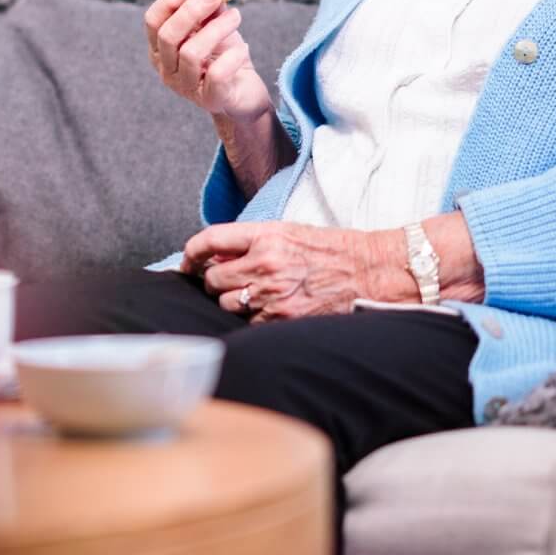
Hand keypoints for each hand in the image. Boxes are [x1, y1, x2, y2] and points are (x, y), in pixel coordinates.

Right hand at [143, 0, 271, 122]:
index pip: (152, 21)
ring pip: (191, 53)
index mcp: (161, 49)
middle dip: (192, 10)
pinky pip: (217, 74)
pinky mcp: (210, 99)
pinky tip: (244, 48)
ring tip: (235, 17)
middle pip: (167, 35)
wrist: (245, 91)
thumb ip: (207, 8)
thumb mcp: (214, 27)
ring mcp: (185, 87)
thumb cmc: (224, 56)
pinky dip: (232, 56)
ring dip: (217, 29)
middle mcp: (167, 70)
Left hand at [180, 222, 367, 321]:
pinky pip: (248, 323)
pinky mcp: (282, 318)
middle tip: (228, 280)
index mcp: (265, 235)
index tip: (188, 261)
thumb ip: (251, 241)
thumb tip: (215, 256)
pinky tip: (269, 308)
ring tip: (253, 294)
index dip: (192, 252)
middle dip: (215, 281)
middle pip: (212, 279)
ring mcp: (272, 294)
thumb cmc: (330, 249)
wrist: (367, 270)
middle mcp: (265, 264)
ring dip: (232, 301)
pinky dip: (252, 318)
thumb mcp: (289, 232)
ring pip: (226, 304)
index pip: (210, 240)